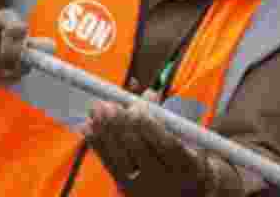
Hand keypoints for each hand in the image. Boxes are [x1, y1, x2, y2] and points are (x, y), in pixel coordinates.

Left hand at [82, 91, 242, 196]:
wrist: (188, 196)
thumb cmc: (190, 161)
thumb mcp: (191, 140)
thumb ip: (170, 117)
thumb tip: (148, 93)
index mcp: (189, 166)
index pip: (168, 146)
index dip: (150, 126)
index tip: (135, 108)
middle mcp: (166, 181)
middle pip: (140, 153)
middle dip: (122, 126)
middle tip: (109, 106)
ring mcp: (145, 189)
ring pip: (121, 160)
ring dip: (106, 133)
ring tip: (96, 110)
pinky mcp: (127, 191)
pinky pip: (110, 166)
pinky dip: (98, 145)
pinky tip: (88, 128)